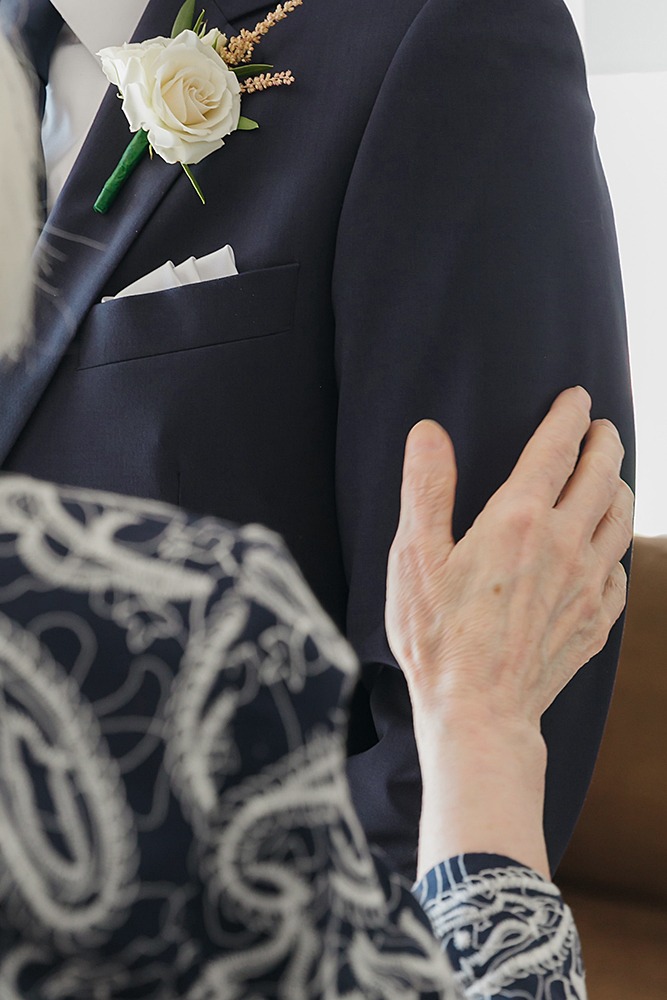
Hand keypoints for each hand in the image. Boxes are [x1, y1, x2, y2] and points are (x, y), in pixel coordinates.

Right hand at [385, 387, 632, 877]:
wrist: (481, 713)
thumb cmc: (438, 637)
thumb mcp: (416, 558)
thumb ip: (426, 489)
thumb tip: (429, 432)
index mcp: (521, 520)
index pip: (557, 448)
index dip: (569, 414)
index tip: (576, 396)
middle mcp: (567, 543)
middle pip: (604, 474)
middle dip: (605, 442)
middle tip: (600, 429)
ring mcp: (589, 584)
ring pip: (622, 516)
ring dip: (619, 487)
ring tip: (609, 477)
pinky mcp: (597, 620)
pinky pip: (622, 568)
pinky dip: (617, 544)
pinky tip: (604, 548)